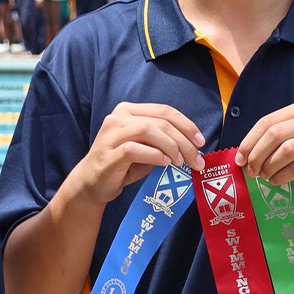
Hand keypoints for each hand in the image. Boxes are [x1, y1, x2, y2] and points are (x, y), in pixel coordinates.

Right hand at [61, 102, 205, 206]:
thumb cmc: (122, 165)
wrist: (92, 183)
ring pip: (148, 130)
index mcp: (128, 110)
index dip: (187, 125)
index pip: (164, 110)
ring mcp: (110, 135)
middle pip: (160, 121)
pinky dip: (155, 156)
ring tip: (180, 162)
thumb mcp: (145, 147)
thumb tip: (193, 145)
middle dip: (184, 141)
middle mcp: (117, 117)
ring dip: (170, 146)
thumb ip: (163, 140)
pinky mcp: (108, 154)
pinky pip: (135, 149)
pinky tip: (165, 164)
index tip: (201, 142)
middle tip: (196, 160)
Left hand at [236, 99, 293, 189]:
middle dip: (256, 154)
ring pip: (285, 151)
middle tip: (250, 169)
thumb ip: (280, 133)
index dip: (250, 140)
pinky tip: (276, 181)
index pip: (268, 121)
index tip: (240, 157)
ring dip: (269, 167)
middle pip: (274, 135)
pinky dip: (281, 176)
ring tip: (264, 176)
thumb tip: (245, 151)